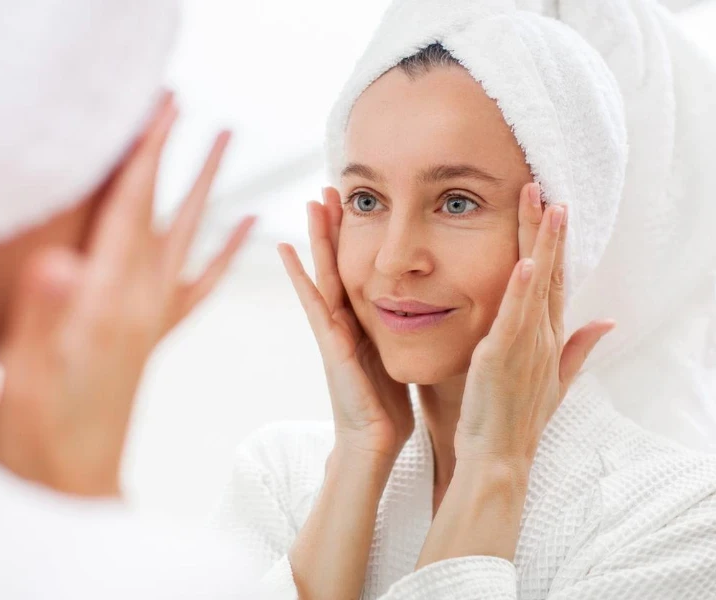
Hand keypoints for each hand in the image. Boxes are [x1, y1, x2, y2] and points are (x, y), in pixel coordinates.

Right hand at [0, 92, 255, 495]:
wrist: (73, 477)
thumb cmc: (42, 430)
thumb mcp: (29, 372)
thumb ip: (44, 314)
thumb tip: (58, 263)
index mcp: (111, 304)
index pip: (130, 213)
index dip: (142, 157)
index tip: (161, 107)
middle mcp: (142, 303)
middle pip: (171, 217)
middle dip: (184, 160)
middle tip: (207, 113)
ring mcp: (154, 317)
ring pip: (192, 240)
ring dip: (210, 191)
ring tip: (229, 145)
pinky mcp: (157, 333)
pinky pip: (201, 285)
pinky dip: (225, 251)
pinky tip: (249, 224)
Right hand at [278, 187, 412, 462]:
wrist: (373, 443)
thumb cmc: (387, 407)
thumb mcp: (400, 359)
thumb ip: (404, 335)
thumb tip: (428, 313)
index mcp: (363, 323)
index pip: (359, 270)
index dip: (355, 240)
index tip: (356, 205)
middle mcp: (343, 321)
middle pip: (338, 264)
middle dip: (333, 228)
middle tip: (328, 188)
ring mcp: (332, 331)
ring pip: (323, 274)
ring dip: (316, 239)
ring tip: (311, 203)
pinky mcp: (328, 343)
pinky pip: (313, 302)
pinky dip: (299, 276)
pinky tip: (287, 251)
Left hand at [416, 183, 613, 567]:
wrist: (500, 456)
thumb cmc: (517, 418)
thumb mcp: (554, 379)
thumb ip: (578, 348)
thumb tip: (606, 321)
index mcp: (549, 338)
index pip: (556, 281)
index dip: (557, 244)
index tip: (553, 208)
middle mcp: (543, 336)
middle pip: (550, 272)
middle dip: (547, 229)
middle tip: (543, 188)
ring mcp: (527, 345)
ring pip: (538, 285)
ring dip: (541, 244)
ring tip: (543, 205)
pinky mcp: (505, 356)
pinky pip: (516, 317)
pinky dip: (523, 289)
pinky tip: (528, 261)